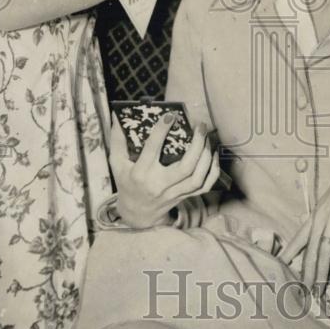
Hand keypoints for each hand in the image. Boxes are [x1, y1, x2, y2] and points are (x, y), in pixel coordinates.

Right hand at [109, 112, 219, 228]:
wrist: (136, 212)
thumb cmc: (127, 182)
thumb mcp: (117, 163)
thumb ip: (118, 140)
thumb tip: (119, 116)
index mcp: (140, 173)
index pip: (152, 150)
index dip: (162, 131)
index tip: (170, 115)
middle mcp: (159, 184)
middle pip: (185, 167)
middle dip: (197, 144)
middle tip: (199, 126)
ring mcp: (173, 193)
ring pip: (197, 177)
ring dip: (206, 156)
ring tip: (207, 138)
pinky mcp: (184, 197)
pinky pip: (204, 187)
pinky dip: (212, 171)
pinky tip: (212, 155)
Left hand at [279, 155, 329, 288]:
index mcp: (316, 215)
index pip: (299, 237)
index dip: (289, 251)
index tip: (279, 263)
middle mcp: (319, 220)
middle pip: (309, 251)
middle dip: (306, 272)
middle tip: (301, 289)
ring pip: (321, 254)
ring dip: (320, 275)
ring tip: (317, 290)